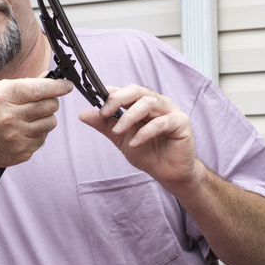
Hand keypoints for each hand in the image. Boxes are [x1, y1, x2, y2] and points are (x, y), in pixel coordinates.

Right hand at [0, 76, 72, 168]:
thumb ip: (24, 84)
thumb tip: (48, 77)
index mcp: (3, 98)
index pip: (39, 89)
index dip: (58, 86)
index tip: (67, 86)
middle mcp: (9, 117)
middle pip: (50, 106)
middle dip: (51, 101)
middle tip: (43, 101)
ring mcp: (16, 137)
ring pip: (50, 123)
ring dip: (46, 118)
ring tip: (31, 117)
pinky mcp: (21, 152)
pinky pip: (43, 139)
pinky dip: (38, 133)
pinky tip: (24, 131)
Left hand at [78, 84, 197, 189]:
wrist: (168, 173)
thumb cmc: (148, 153)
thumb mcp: (120, 138)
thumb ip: (104, 125)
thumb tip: (83, 114)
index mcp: (142, 103)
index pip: (125, 91)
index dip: (110, 93)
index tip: (94, 99)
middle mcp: (157, 103)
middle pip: (137, 91)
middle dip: (118, 99)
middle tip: (104, 113)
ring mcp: (170, 111)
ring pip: (148, 103)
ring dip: (129, 116)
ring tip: (118, 131)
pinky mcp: (181, 123)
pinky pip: (161, 122)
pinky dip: (145, 132)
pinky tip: (134, 142)